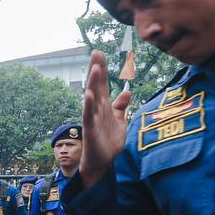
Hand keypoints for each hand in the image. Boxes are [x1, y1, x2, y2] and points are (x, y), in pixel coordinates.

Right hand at [80, 50, 131, 186]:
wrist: (103, 161)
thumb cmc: (109, 141)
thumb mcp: (120, 121)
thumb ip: (121, 107)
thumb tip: (126, 92)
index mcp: (104, 106)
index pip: (103, 84)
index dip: (102, 69)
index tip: (100, 53)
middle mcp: (97, 109)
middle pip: (96, 86)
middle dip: (96, 70)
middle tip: (96, 53)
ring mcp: (93, 118)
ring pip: (92, 98)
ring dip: (93, 83)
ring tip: (95, 68)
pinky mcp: (91, 129)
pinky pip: (89, 115)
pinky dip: (88, 105)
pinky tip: (88, 94)